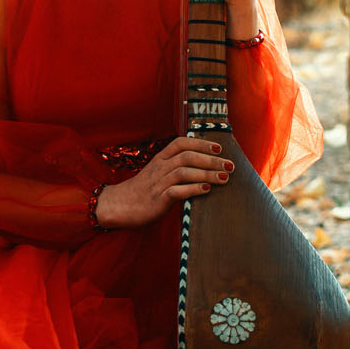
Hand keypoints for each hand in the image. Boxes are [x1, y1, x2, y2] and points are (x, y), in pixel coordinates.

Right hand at [95, 137, 233, 227]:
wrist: (119, 206)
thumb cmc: (143, 191)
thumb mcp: (158, 173)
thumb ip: (175, 168)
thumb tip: (203, 166)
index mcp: (160, 159)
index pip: (181, 143)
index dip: (201, 143)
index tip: (219, 147)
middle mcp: (159, 168)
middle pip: (187, 156)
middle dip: (211, 159)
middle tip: (230, 165)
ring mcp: (158, 183)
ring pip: (184, 172)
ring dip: (207, 173)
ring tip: (225, 178)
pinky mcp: (157, 199)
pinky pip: (176, 191)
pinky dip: (193, 190)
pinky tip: (207, 190)